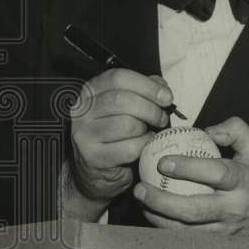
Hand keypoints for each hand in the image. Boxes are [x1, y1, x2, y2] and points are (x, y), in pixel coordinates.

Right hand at [67, 68, 171, 216]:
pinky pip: (129, 147)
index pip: (118, 77)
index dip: (147, 86)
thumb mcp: (128, 106)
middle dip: (151, 109)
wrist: (98, 171)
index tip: (166, 97)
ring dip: (147, 129)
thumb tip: (161, 87)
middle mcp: (82, 111)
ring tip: (150, 132)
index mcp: (91, 91)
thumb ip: (144, 91)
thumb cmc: (117, 133)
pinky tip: (144, 145)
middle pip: (122, 100)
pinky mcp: (93, 157)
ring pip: (127, 124)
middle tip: (162, 118)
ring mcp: (84, 135)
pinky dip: (144, 146)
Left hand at [133, 116, 248, 237]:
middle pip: (195, 210)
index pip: (217, 174)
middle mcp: (234, 209)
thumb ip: (235, 131)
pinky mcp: (214, 243)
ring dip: (157, 216)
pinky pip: (184, 239)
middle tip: (140, 187)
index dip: (189, 168)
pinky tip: (151, 213)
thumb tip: (204, 130)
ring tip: (140, 200)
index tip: (164, 161)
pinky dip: (164, 228)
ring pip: (185, 230)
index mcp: (244, 182)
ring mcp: (223, 230)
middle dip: (163, 201)